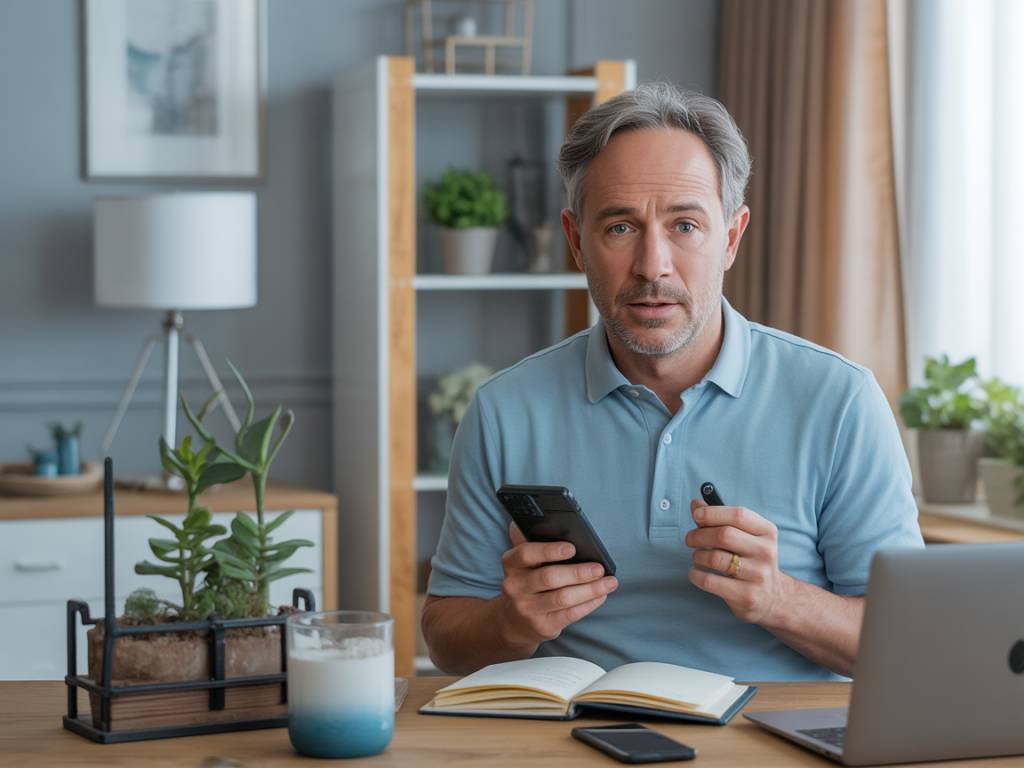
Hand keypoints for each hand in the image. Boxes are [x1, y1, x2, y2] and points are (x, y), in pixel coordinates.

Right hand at [497, 523, 618, 649]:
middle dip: (578, 572)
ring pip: (563, 598)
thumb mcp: (523, 562)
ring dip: (590, 589)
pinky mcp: (543, 626)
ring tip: (609, 582)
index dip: (550, 550)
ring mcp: (528, 609)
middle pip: (549, 577)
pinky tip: (600, 595)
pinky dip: (589, 604)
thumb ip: (530, 541)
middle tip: (599, 568)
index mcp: (511, 564)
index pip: (526, 553)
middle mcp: (515, 586)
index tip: (572, 547)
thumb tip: (542, 521)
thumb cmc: (526, 581)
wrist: (513, 620)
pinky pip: (570, 614)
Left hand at [684, 499, 790, 624]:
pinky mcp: (746, 596)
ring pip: (715, 558)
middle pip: (724, 535)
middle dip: (699, 535)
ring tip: (697, 557)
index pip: (738, 515)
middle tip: (690, 539)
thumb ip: (719, 519)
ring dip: (697, 556)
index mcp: (767, 532)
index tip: (696, 515)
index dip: (713, 513)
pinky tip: (695, 573)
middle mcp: (766, 552)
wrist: (772, 597)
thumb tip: (696, 503)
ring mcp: (758, 575)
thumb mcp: (744, 536)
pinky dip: (695, 575)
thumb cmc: (750, 558)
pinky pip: (710, 581)